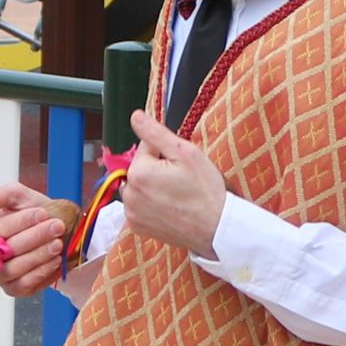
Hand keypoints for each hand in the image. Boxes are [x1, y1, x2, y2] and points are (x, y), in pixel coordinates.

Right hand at [0, 179, 68, 295]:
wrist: (55, 233)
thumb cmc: (35, 215)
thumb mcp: (22, 197)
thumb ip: (4, 194)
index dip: (19, 221)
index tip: (42, 213)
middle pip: (6, 249)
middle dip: (35, 237)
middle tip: (57, 227)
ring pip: (14, 268)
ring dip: (39, 255)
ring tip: (57, 243)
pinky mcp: (13, 288)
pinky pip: (24, 284)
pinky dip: (41, 272)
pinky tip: (55, 260)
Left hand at [120, 110, 228, 255]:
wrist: (216, 229)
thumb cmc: (205, 191)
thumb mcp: (185, 153)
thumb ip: (156, 133)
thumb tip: (135, 115)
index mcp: (138, 172)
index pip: (145, 147)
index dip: (165, 152)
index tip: (181, 166)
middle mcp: (129, 194)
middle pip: (140, 168)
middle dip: (157, 169)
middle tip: (181, 181)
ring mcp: (132, 213)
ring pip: (139, 187)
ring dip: (152, 186)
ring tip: (176, 195)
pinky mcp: (137, 227)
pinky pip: (139, 206)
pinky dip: (151, 204)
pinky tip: (170, 208)